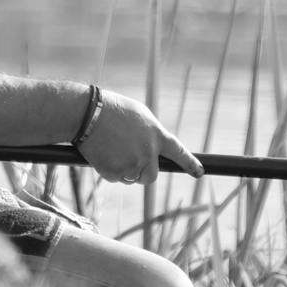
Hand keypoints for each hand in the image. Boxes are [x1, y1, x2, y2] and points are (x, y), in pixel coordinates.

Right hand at [76, 91, 203, 184]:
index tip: (199, 172)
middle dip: (141, 173)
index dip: (189, 163)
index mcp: (157, 135)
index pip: (178, 152)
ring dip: (123, 170)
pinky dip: (108, 169)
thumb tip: (152, 150)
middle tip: (129, 161)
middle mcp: (148, 153)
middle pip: (150, 176)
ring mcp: (132, 165)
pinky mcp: (114, 173)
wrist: (87, 113)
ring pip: (130, 178)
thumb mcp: (139, 115)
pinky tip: (102, 152)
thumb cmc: (111, 109)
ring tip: (110, 148)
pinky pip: (114, 178)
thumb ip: (150, 134)